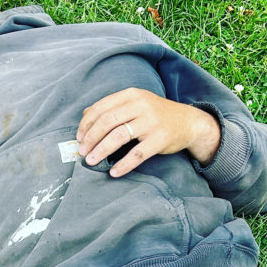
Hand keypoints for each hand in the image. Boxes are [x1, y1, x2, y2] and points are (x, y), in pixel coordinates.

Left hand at [76, 88, 220, 177]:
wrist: (188, 122)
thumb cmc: (156, 114)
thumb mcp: (136, 103)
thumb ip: (113, 107)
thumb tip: (84, 115)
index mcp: (132, 95)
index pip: (102, 108)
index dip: (86, 124)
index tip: (78, 138)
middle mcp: (141, 105)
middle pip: (107, 121)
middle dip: (90, 138)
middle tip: (82, 152)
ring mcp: (151, 122)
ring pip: (119, 136)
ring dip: (101, 150)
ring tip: (91, 161)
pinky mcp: (160, 139)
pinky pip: (138, 154)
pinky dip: (124, 165)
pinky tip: (113, 172)